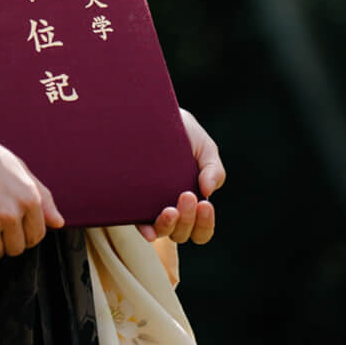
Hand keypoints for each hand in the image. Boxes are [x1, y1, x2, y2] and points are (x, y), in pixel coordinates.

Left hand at [136, 106, 225, 246]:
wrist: (150, 111)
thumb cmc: (181, 132)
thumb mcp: (203, 147)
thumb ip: (213, 168)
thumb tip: (208, 191)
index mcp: (192, 200)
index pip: (201, 229)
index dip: (205, 224)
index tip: (205, 204)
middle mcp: (172, 208)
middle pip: (183, 233)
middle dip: (189, 219)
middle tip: (187, 195)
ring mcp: (151, 206)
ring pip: (163, 231)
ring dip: (170, 225)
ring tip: (170, 209)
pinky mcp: (132, 201)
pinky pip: (138, 222)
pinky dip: (146, 229)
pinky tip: (148, 228)